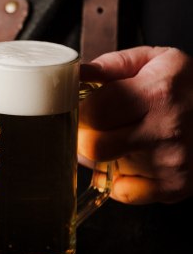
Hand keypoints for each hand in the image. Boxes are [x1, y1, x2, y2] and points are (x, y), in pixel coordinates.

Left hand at [79, 46, 192, 203]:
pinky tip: (131, 160)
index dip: (79, 111)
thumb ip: (110, 65)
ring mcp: (172, 163)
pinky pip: (123, 192)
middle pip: (93, 147)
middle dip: (84, 137)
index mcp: (157, 93)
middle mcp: (166, 130)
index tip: (81, 109)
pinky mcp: (176, 187)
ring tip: (121, 139)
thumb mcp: (156, 60)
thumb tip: (71, 75)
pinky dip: (119, 179)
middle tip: (94, 128)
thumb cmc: (188, 86)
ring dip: (101, 158)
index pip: (92, 113)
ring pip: (104, 170)